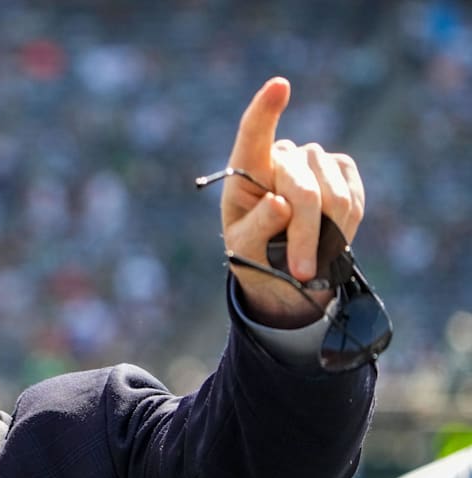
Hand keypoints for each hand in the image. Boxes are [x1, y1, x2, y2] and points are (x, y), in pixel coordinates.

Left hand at [221, 77, 364, 326]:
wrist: (284, 267)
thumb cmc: (254, 254)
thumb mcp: (244, 248)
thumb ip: (257, 227)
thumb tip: (279, 204)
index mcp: (246, 170)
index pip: (253, 135)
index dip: (266, 111)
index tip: (279, 86)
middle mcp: (280, 157)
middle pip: (302, 190)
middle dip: (304, 235)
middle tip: (301, 271)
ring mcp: (313, 160)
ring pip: (333, 197)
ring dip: (326, 237)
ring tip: (309, 260)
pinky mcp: (341, 170)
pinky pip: (352, 199)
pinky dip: (344, 228)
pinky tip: (327, 239)